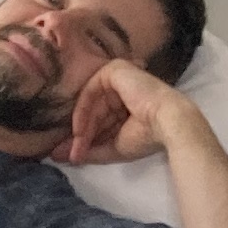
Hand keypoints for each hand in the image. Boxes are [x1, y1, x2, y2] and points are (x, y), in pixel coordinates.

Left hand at [55, 58, 191, 167]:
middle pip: (91, 111)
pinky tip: (80, 130)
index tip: (74, 156)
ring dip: (81, 127)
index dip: (85, 138)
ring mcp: (117, 76)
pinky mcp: (114, 70)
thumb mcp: (113, 146)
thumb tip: (60, 156)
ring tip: (78, 147)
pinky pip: (90, 91)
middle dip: (81, 135)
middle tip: (73, 155)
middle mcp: (120, 87)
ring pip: (89, 103)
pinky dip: (83, 111)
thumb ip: (88, 149)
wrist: (168, 124)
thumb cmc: (147, 136)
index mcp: (124, 102)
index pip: (98, 118)